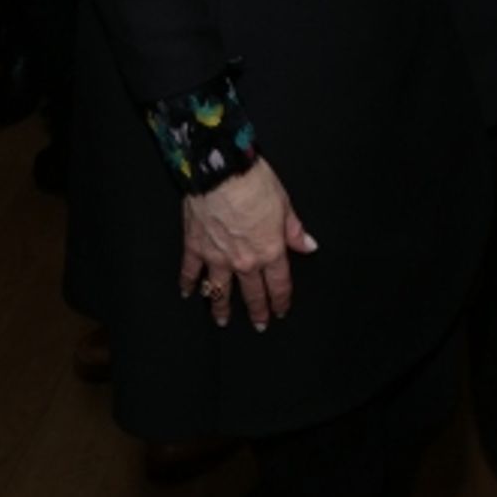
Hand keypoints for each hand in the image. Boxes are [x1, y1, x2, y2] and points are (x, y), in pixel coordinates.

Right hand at [179, 158, 316, 329]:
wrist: (221, 172)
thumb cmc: (254, 183)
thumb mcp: (284, 204)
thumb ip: (294, 230)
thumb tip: (308, 245)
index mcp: (270, 250)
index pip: (279, 284)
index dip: (281, 300)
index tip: (281, 310)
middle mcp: (244, 261)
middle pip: (252, 293)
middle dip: (257, 311)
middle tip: (259, 324)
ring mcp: (217, 257)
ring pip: (221, 291)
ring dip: (222, 308)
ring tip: (223, 321)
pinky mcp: (195, 247)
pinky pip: (191, 272)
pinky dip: (188, 284)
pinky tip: (188, 293)